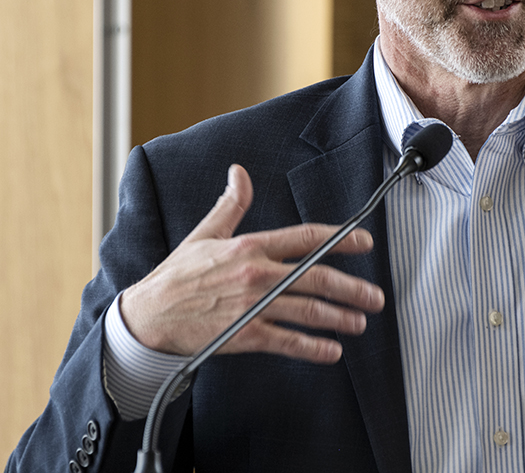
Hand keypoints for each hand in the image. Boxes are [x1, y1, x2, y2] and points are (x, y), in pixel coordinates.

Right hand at [120, 164, 384, 361]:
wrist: (149, 316)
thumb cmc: (177, 275)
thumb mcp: (205, 233)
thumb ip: (231, 204)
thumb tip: (239, 173)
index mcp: (250, 246)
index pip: (304, 238)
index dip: (339, 239)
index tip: (364, 242)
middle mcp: (256, 274)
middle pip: (315, 277)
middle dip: (351, 287)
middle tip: (375, 296)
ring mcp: (252, 306)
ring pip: (307, 310)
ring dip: (339, 317)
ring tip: (360, 321)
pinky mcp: (244, 335)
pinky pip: (287, 341)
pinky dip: (313, 348)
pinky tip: (332, 351)